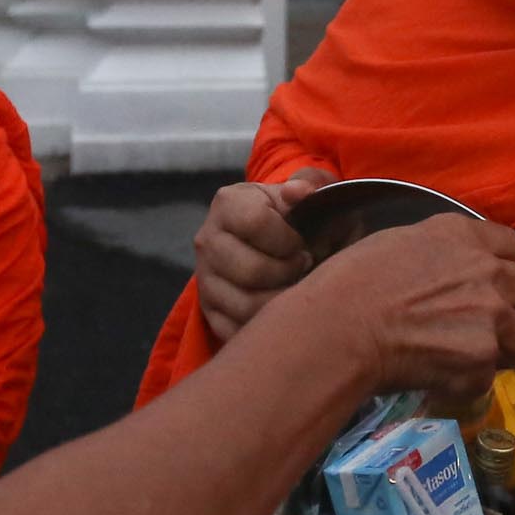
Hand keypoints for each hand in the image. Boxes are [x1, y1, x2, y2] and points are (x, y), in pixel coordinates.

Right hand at [195, 168, 332, 341]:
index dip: (288, 238)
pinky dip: (265, 326)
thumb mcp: (306, 193)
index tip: (303, 243)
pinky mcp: (209, 312)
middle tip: (304, 268)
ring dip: (281, 302)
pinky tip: (282, 310)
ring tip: (296, 288)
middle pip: (250, 270)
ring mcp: (205, 279)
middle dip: (288, 273)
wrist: (273, 244)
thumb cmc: (295, 217)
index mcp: (228, 203)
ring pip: (245, 305)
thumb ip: (310, 184)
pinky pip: (236, 330)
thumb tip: (299, 192)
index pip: (256, 223)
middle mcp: (208, 241)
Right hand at [281, 215, 514, 397]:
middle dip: (512, 310)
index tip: (486, 284)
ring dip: (497, 350)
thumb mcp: (399, 243)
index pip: (513, 247)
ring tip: (459, 358)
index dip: (501, 268)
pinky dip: (465, 382)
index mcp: (466, 236)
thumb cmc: (352, 282)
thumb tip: (449, 270)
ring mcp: (492, 317)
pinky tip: (435, 376)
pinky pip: (487, 377)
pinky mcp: (483, 360)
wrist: (339, 328)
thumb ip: (440, 252)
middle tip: (480, 326)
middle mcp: (490, 273)